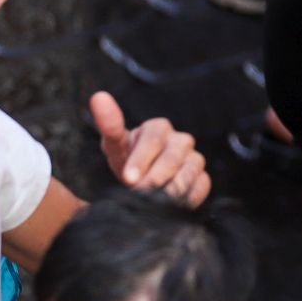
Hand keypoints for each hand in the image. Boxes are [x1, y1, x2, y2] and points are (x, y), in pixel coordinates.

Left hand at [90, 91, 210, 205]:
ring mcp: (194, 159)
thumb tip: (98, 96)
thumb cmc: (128, 161)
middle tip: (140, 193)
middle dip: (155, 177)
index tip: (128, 178)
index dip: (141, 159)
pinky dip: (187, 197)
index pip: (154, 138)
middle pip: (173, 157)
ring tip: (155, 201)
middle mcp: (180, 140)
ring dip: (171, 189)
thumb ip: (109, 125)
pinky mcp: (202, 178)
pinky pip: (200, 186)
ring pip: (189, 172)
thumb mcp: (115, 146)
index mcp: (159, 128)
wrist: (143, 182)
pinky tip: (172, 204)